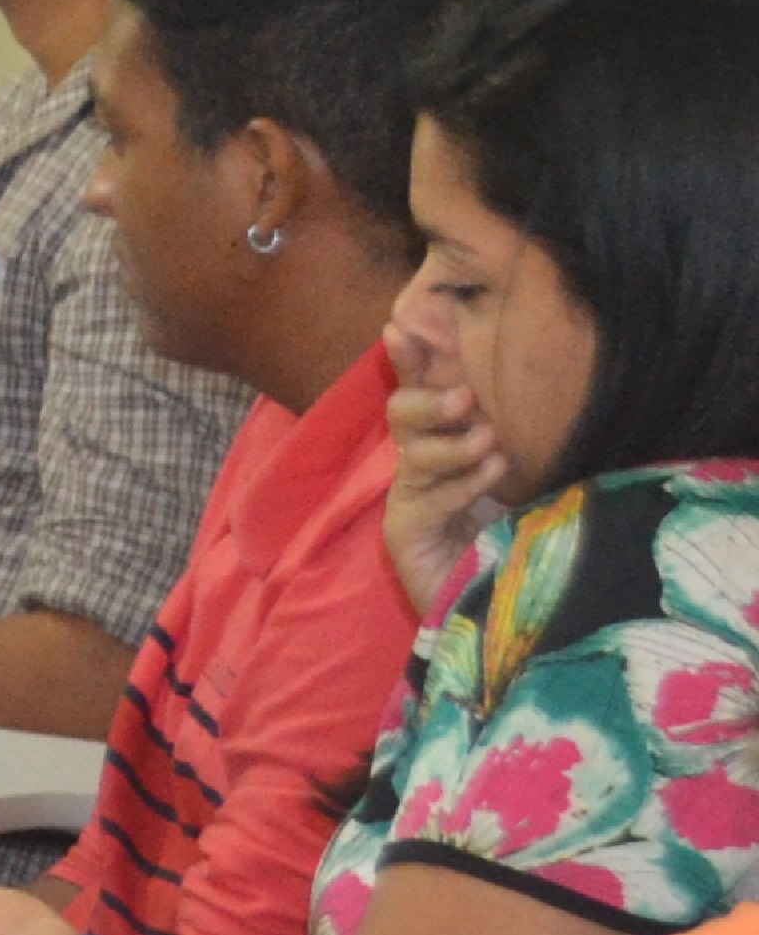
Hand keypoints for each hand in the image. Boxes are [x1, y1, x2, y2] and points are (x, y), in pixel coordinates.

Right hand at [385, 339, 514, 616]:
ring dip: (450, 443)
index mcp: (451, 443)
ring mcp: (410, 501)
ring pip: (411, 453)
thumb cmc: (528, 537)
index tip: (403, 323)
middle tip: (467, 399)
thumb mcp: (529, 473)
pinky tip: (489, 474)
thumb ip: (518, 433)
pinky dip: (458, 483)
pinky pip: (422, 499)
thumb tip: (532, 383)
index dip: (413, 358)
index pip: (424, 389)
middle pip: (403, 413)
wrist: (513, 611)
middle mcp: (423, 467)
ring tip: (490, 443)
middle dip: (429, 398)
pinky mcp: (406, 535)